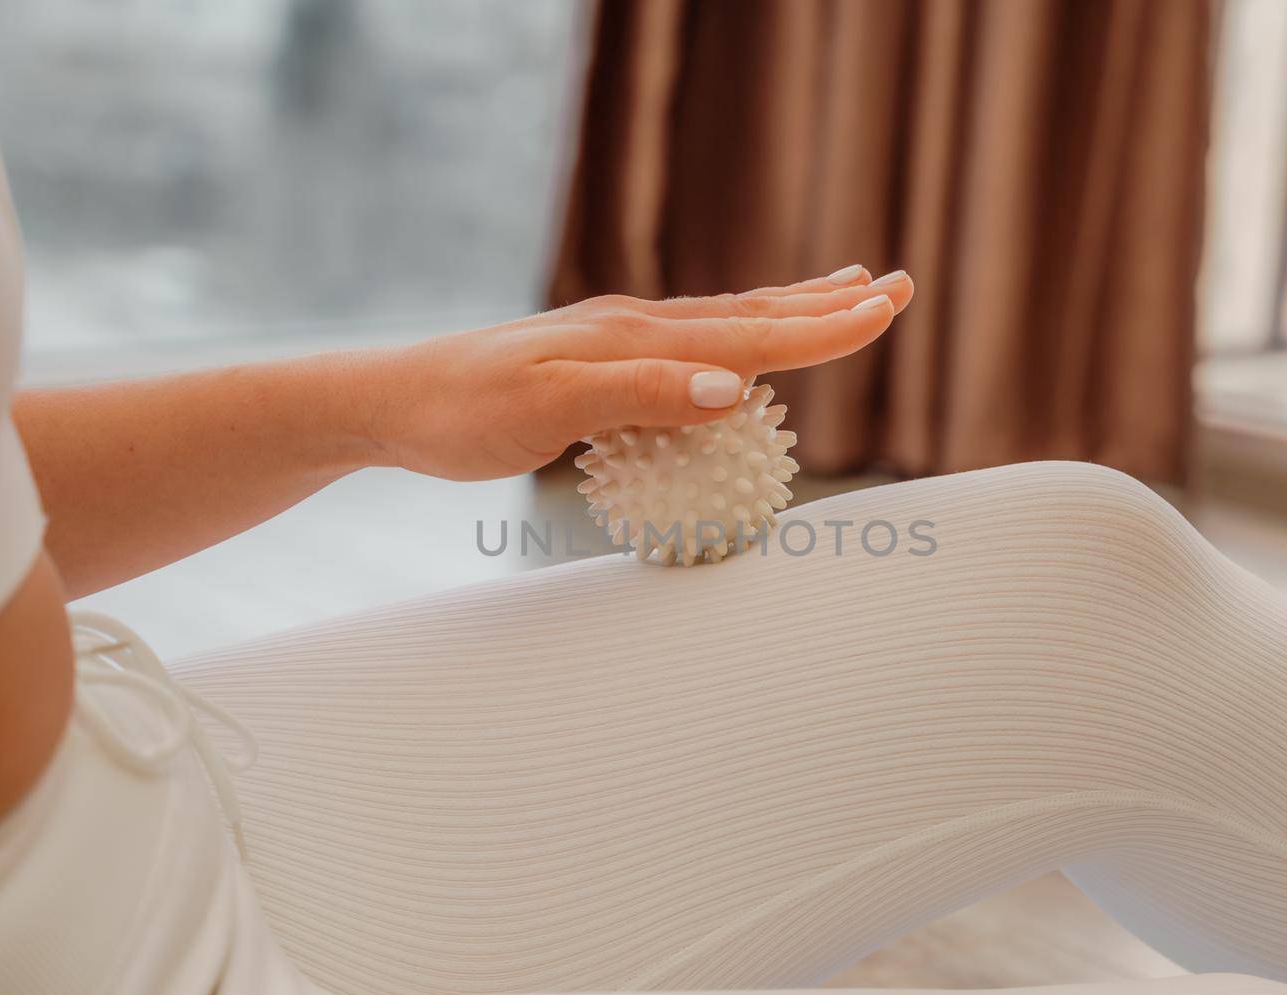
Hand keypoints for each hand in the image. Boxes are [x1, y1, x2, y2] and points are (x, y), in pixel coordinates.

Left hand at [357, 266, 913, 480]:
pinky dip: (742, 333)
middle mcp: (635, 327)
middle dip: (827, 304)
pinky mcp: (601, 356)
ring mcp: (619, 337)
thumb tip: (734, 387)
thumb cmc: (462, 414)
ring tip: (843, 292)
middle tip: (895, 288)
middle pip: (752, 311)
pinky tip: (744, 341)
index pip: (750, 331)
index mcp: (634, 338)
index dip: (822, 327)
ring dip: (792, 307)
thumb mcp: (547, 410)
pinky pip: (694, 340)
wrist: (391, 400)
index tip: (885, 311)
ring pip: (727, 318)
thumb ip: (641, 397)